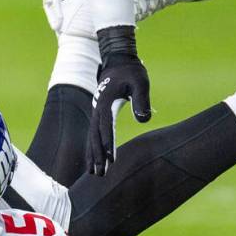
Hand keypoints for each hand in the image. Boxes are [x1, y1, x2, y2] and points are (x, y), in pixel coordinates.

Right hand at [87, 26, 151, 175]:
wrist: (117, 60)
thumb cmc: (131, 71)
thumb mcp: (140, 82)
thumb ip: (142, 100)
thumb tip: (144, 119)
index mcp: (105, 104)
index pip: (105, 128)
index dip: (107, 145)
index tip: (111, 160)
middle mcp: (97, 111)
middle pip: (95, 138)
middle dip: (97, 157)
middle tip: (100, 174)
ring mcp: (96, 113)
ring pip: (92, 138)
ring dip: (93, 156)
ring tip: (94, 173)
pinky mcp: (99, 115)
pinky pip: (94, 135)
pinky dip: (93, 149)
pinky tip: (95, 161)